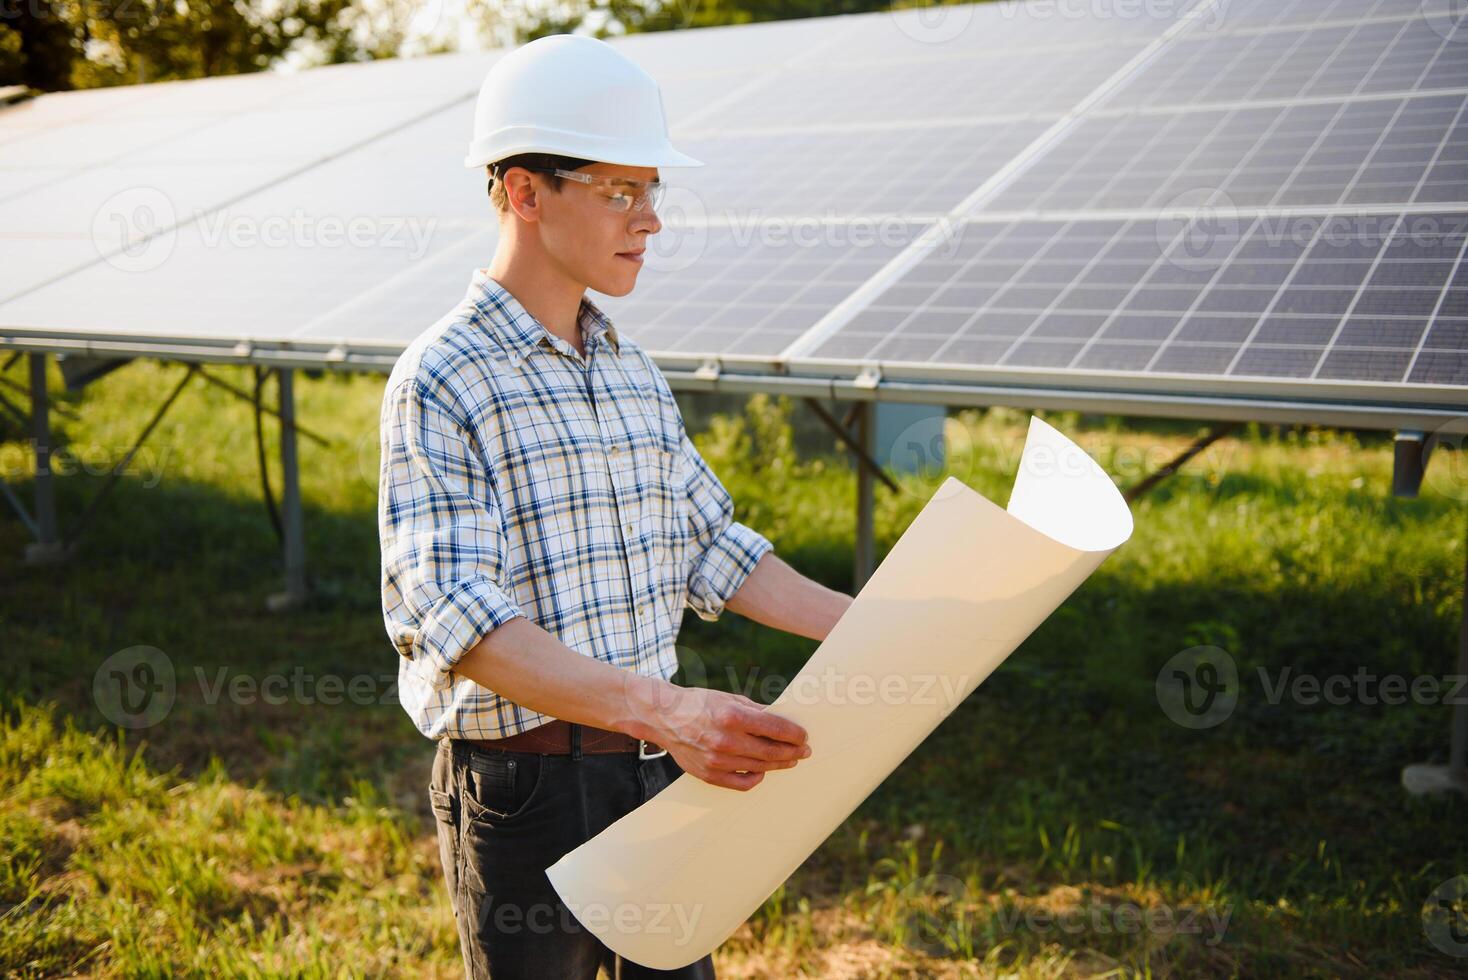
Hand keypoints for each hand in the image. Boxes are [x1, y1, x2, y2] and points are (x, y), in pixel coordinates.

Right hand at [647, 686, 810, 790]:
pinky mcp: (709, 774)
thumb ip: (756, 711)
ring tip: (790, 760)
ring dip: (779, 764)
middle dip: (793, 752)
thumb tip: (783, 721)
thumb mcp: (728, 698)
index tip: (804, 736)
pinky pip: (741, 783)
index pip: (775, 728)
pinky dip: (757, 778)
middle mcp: (725, 740)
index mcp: (731, 716)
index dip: (794, 734)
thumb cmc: (699, 704)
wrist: (663, 717)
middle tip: (805, 751)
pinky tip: (764, 771)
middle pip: (771, 751)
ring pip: (759, 767)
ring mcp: (716, 760)